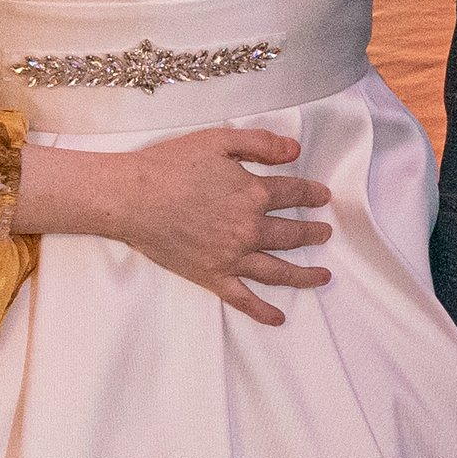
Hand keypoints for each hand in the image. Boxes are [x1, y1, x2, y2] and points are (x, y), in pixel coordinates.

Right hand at [114, 128, 333, 326]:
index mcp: (253, 193)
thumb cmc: (171, 164)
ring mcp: (231, 257)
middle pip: (291, 233)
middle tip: (326, 233)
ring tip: (323, 275)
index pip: (295, 193)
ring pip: (278, 270)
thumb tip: (295, 151)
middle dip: (314, 233)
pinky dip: (262, 310)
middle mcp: (248, 229)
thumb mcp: (219, 140)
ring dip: (304, 274)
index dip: (313, 194)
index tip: (323, 197)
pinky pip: (243, 298)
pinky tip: (278, 317)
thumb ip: (260, 143)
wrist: (131, 197)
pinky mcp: (211, 276)